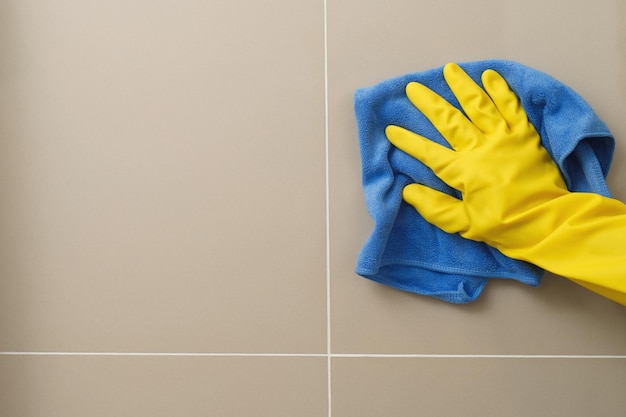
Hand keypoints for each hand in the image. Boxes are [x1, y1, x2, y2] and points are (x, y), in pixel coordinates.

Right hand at [385, 63, 568, 251]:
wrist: (548, 222)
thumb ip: (435, 207)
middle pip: (450, 121)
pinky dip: (501, 90)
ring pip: (479, 106)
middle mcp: (480, 148)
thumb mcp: (464, 224)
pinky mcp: (525, 135)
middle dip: (429, 103)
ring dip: (462, 87)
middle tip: (413, 88)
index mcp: (463, 171)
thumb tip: (408, 191)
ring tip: (449, 69)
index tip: (392, 130)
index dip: (409, 141)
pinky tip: (489, 76)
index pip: (429, 152)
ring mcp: (504, 138)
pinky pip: (512, 107)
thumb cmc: (504, 225)